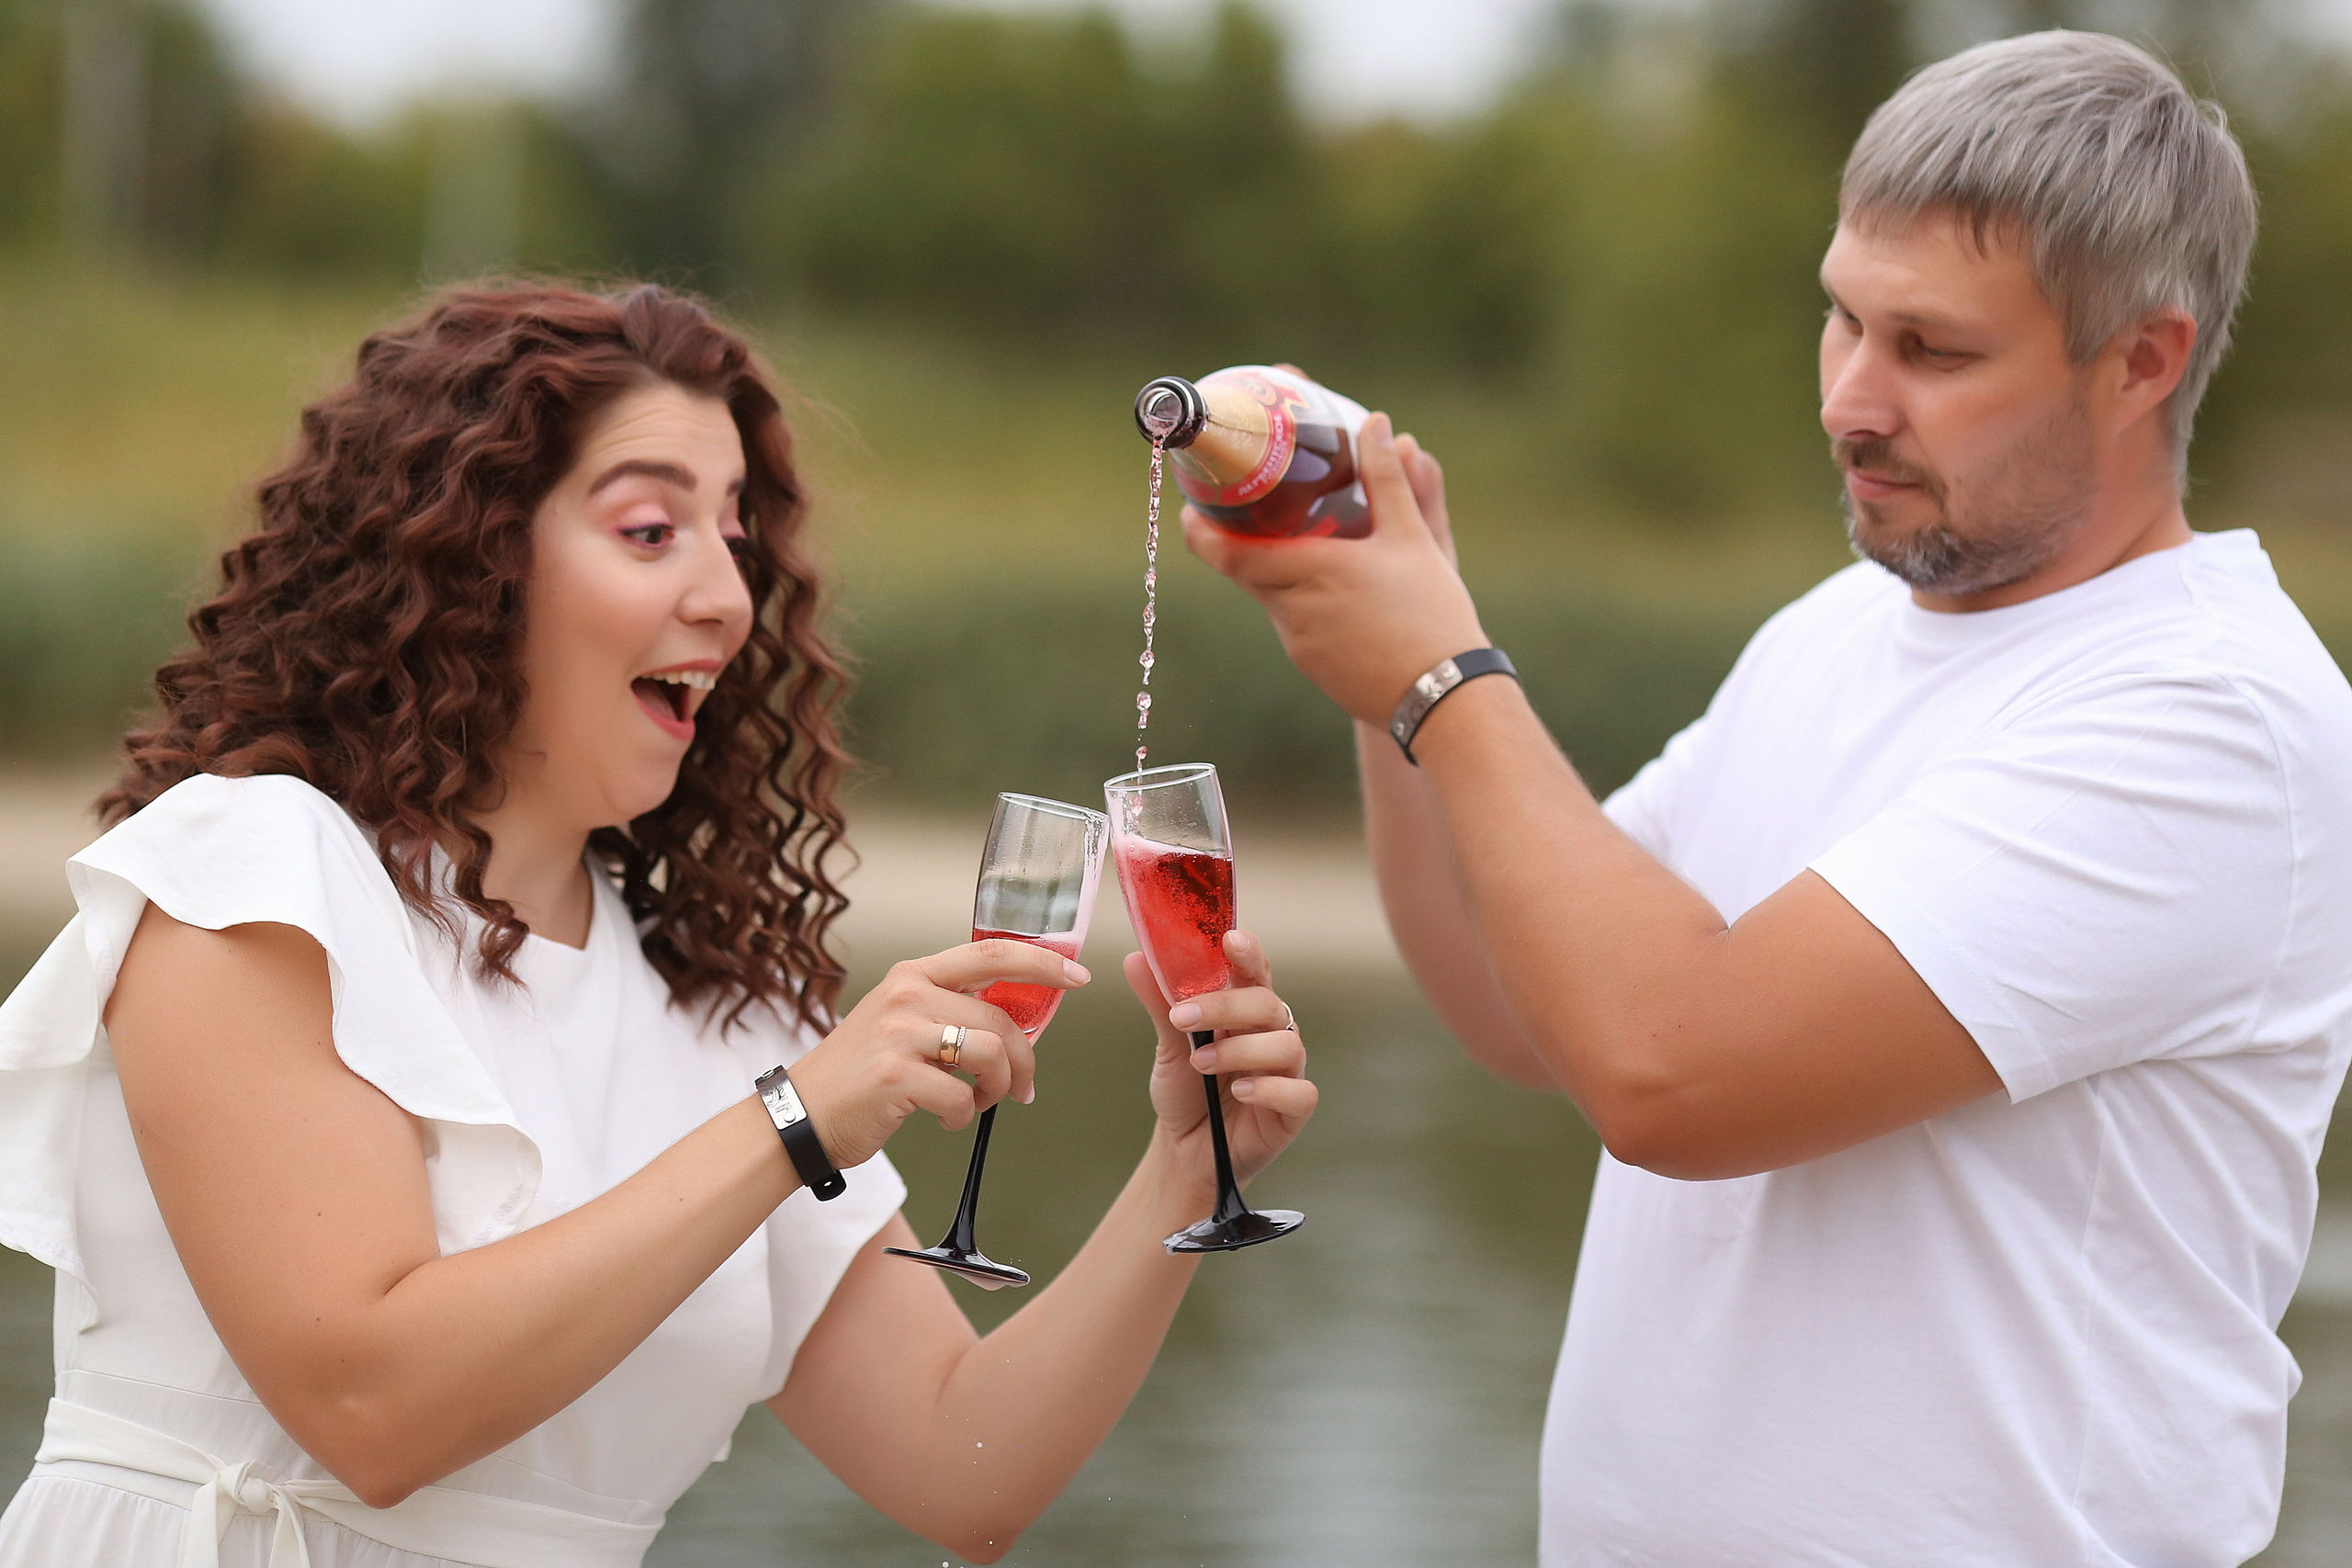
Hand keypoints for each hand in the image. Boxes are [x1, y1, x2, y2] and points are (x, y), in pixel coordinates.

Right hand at [787, 940, 1086, 1170]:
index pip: (991, 952)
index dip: (1042, 962)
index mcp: (913, 975)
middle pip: (1000, 1019)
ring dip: (997, 1089)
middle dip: (1024, 1060)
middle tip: (1022, 1089)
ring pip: (989, 1055)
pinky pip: (961, 1098)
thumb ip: (950, 1011)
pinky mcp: (894, 1076)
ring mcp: (899, 1034)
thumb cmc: (859, 1074)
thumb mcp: (900, 1022)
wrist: (800, 1115)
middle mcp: (907, 995)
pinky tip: (947, 1120)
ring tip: (979, 1104)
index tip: (1077, 976)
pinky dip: (964, 1117)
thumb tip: (1015, 1025)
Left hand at [1128, 930, 1316, 1192]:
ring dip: (1239, 1050)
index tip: (1229, 939)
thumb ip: (1161, 1004)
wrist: (1186, 1148)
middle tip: (1182, 1020)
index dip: (1248, 952)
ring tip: (1200, 1064)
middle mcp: (1272, 1034)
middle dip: (1225, 1007)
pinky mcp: (1294, 1109)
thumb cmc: (1186, 1090)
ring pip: (1286, 1045)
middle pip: (1267, 1004)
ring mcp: (1287, 1071)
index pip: (1256, 971)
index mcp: (1246, 1010)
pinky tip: (1239, 1093)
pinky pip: (1300, 1092)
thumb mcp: (1168, 1046)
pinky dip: (1269, 1089)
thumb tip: (1135, 959)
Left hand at [1183, 410, 1483, 724]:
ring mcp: (1297, 643)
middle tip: (1249, 510)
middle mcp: (1291, 609)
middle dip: (1240, 540)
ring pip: (1270, 596)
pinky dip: (1301, 601)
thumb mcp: (1413, 537)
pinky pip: (1292, 623)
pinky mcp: (1311, 666)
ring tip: (1305, 545)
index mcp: (1309, 569)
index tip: (1191, 507)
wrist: (1444, 698)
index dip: (1200, 529)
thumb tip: (1375, 423)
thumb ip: (1387, 478)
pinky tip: (1336, 594)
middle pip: (1243, 570)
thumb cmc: (1431, 615)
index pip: (1226, 552)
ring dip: (1278, 571)